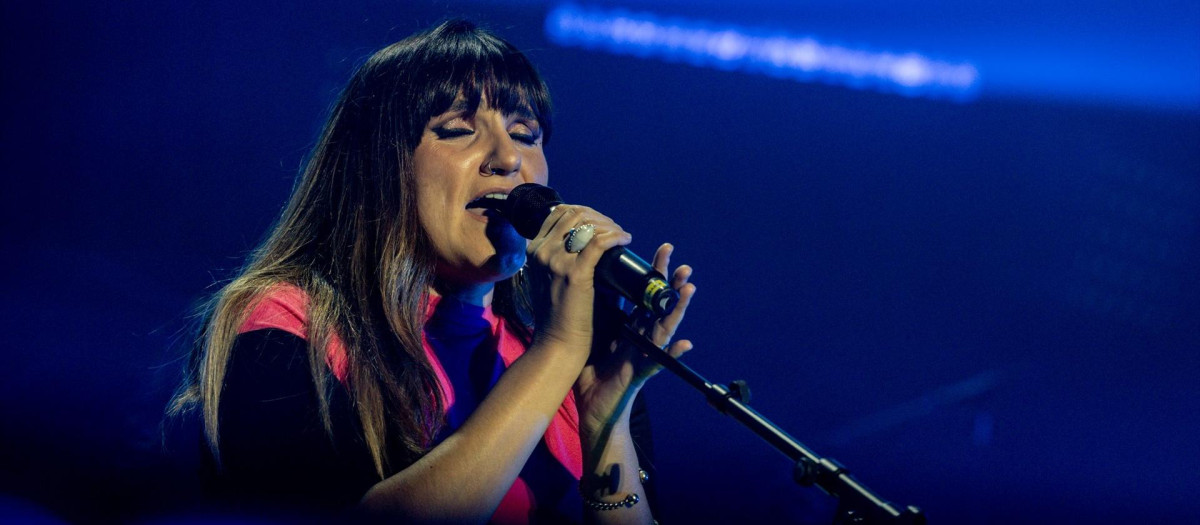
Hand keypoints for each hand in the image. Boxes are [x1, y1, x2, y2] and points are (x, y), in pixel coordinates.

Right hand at [523, 205, 631, 352]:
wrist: (558, 343)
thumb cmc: (560, 315)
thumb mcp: (550, 278)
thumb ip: (560, 259)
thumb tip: (588, 241)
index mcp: (534, 250)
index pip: (559, 214)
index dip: (585, 213)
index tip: (601, 225)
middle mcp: (542, 252)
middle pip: (574, 214)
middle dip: (599, 217)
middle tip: (615, 230)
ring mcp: (556, 261)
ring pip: (587, 224)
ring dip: (609, 225)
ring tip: (621, 235)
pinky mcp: (575, 274)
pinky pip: (599, 242)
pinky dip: (615, 237)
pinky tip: (625, 239)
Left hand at [574, 243, 695, 438]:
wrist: (592, 406)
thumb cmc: (594, 371)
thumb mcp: (597, 334)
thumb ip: (602, 312)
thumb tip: (596, 279)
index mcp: (632, 326)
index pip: (645, 294)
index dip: (655, 273)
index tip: (664, 248)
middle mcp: (642, 337)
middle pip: (660, 306)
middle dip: (672, 284)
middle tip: (684, 263)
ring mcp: (645, 354)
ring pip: (666, 328)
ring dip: (678, 309)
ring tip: (689, 290)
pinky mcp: (641, 373)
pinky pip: (660, 362)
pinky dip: (674, 354)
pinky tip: (687, 344)